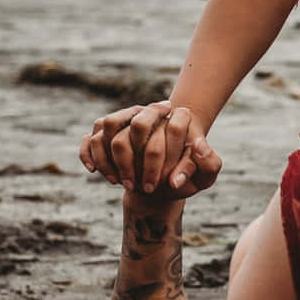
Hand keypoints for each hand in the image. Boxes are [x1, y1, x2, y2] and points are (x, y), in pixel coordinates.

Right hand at [79, 101, 222, 198]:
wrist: (166, 177)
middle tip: (143, 186)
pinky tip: (94, 171)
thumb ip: (210, 164)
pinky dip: (89, 153)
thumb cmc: (186, 174)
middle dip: (138, 160)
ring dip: (112, 159)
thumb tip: (198, 148)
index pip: (172, 126)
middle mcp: (147, 113)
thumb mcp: (204, 175)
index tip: (163, 183)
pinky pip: (90, 138)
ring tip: (121, 183)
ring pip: (109, 126)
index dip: (164, 159)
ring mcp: (124, 121)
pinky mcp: (105, 134)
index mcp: (175, 117)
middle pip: (138, 124)